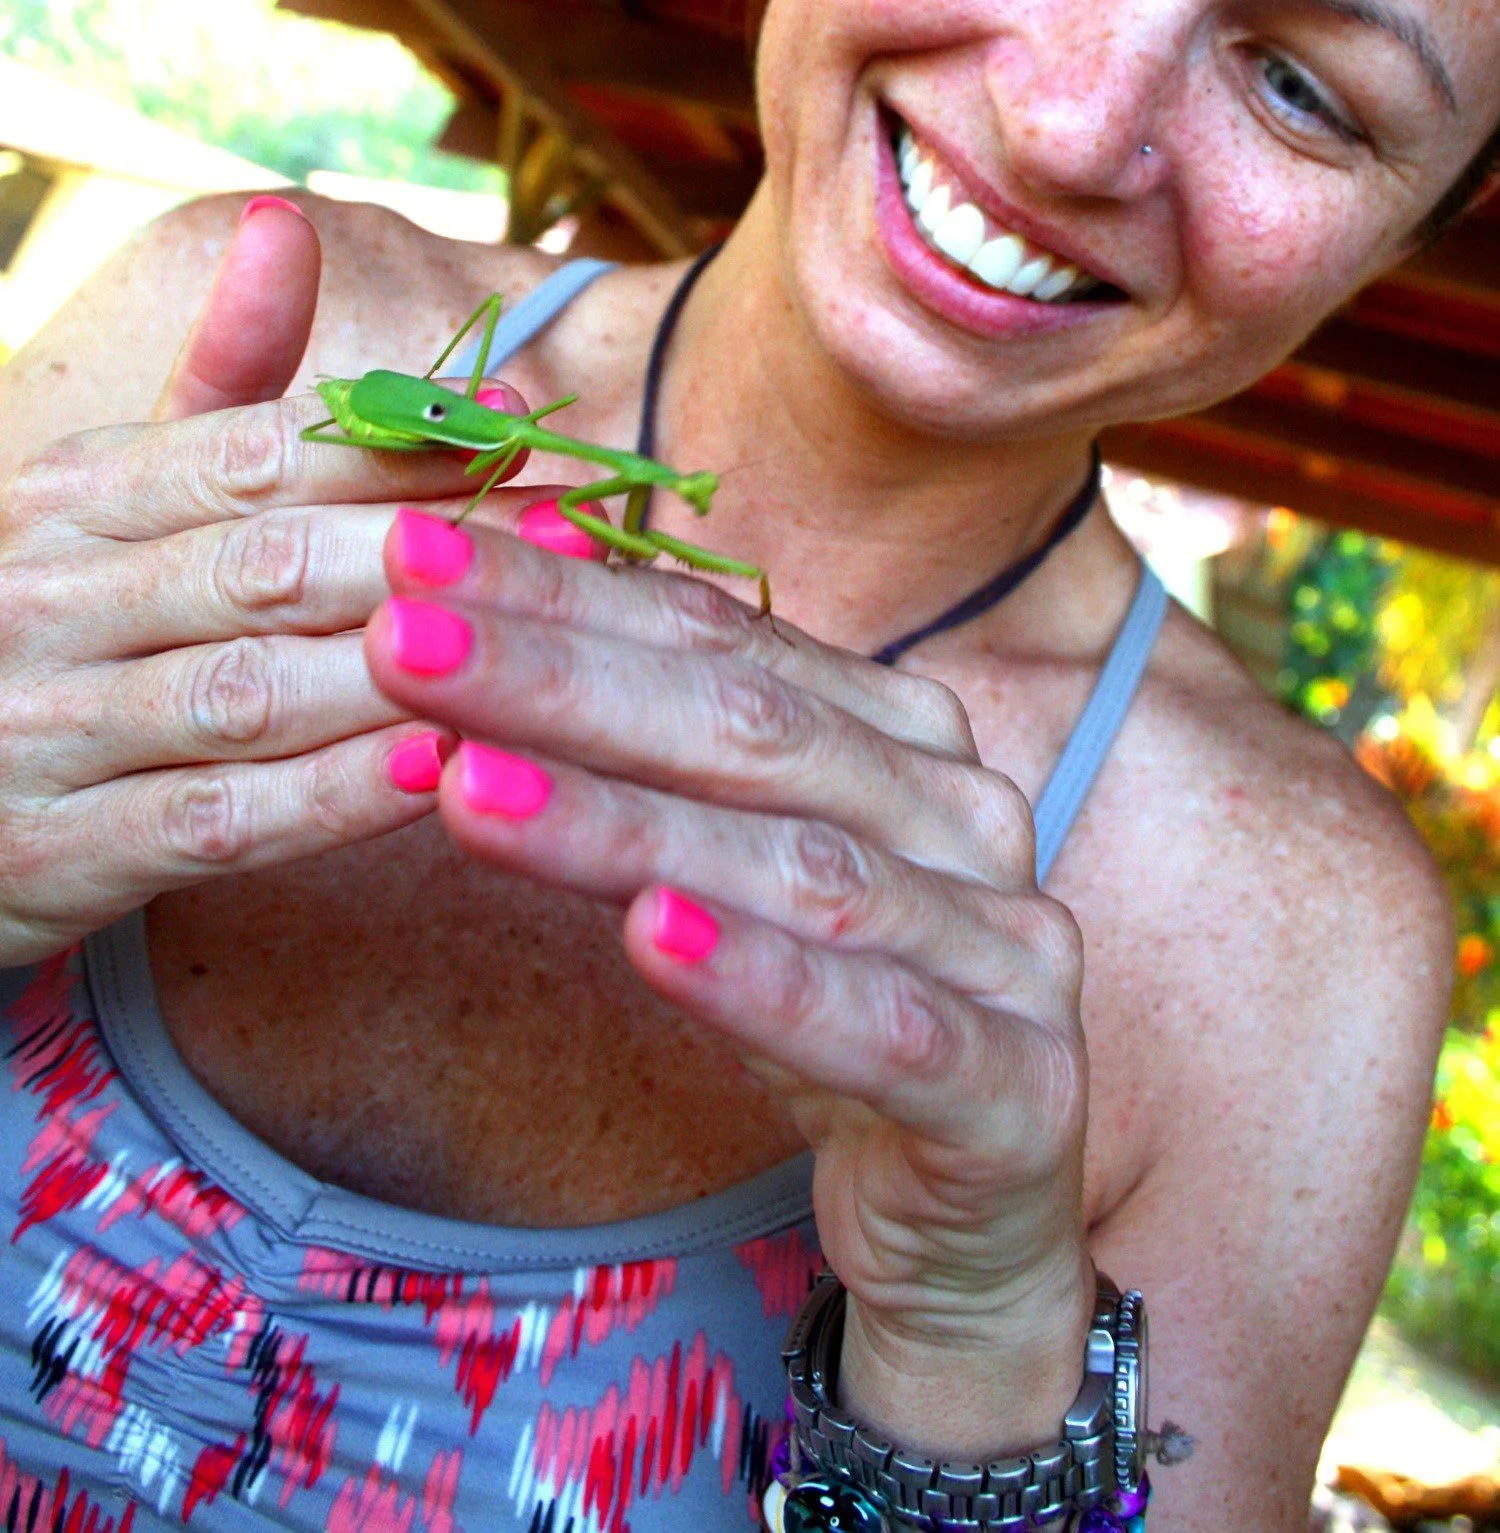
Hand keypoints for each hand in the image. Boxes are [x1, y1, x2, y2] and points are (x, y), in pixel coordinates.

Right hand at [0, 200, 526, 964]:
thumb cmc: (75, 617)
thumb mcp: (122, 489)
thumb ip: (221, 373)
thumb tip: (289, 221)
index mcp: (71, 495)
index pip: (251, 454)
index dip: (395, 439)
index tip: (518, 419)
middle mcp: (49, 600)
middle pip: (267, 565)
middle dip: (430, 544)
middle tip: (573, 529)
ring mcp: (48, 732)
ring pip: (253, 692)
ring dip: (404, 667)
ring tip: (540, 642)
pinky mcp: (65, 854)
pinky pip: (220, 820)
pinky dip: (331, 795)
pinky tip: (439, 768)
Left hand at [366, 512, 1095, 1458]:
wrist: (979, 1220)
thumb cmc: (830, 1017)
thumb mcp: (729, 878)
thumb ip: (647, 758)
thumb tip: (502, 610)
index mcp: (901, 736)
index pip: (716, 639)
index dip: (562, 598)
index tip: (408, 560)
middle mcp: (963, 815)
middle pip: (748, 730)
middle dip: (560, 679)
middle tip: (401, 637)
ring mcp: (1005, 948)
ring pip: (795, 867)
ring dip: (621, 821)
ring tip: (467, 785)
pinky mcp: (1014, 1088)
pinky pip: (876, 1025)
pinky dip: (759, 978)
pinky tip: (646, 938)